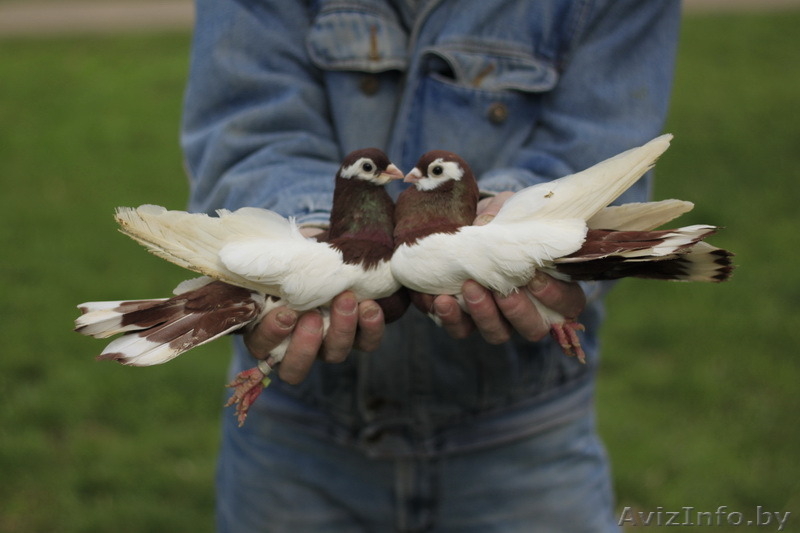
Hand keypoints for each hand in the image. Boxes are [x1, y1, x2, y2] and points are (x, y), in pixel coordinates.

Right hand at [241, 225, 384, 383]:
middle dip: (305, 346)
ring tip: (345, 298)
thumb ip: (254, 265)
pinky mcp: (358, 335)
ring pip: (334, 354)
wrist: (325, 253)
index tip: (284, 313)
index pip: (262, 348)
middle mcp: (296, 346)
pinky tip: (369, 307)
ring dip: (341, 329)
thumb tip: (234, 256)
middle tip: (312, 316)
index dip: (271, 335)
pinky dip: (370, 328)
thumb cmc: (289, 259)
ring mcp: (328, 344)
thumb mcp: (269, 260)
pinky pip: (367, 343)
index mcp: (265, 333)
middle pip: (296, 368)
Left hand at [411, 191, 585, 343]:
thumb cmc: (497, 219)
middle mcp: (526, 308)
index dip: (556, 297)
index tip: (536, 278)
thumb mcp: (506, 209)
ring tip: (469, 287)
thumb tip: (486, 225)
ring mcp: (496, 318)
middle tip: (500, 290)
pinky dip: (449, 318)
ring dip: (484, 315)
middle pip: (533, 328)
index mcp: (550, 283)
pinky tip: (440, 298)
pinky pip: (459, 329)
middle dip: (517, 311)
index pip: (568, 303)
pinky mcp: (464, 320)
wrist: (462, 226)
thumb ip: (506, 215)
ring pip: (497, 334)